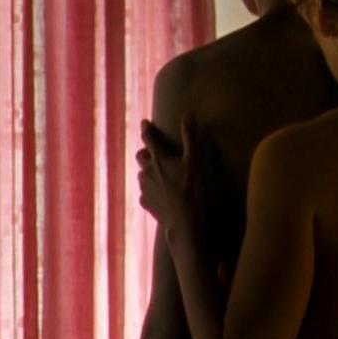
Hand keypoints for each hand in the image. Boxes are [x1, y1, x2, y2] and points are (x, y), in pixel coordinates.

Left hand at [136, 116, 206, 235]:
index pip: (149, 138)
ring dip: (148, 171)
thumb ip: (191, 137)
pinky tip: (160, 194)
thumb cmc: (194, 190)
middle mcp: (147, 172)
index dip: (147, 129)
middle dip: (146, 152)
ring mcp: (145, 189)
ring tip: (159, 174)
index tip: (144, 122)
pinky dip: (151, 190)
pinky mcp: (146, 204)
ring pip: (142, 175)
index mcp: (159, 159)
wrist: (186, 224)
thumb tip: (187, 114)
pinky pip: (145, 193)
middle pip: (140, 156)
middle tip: (154, 151)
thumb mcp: (196, 160)